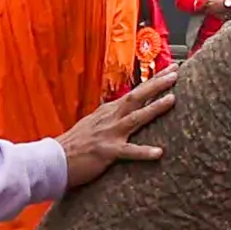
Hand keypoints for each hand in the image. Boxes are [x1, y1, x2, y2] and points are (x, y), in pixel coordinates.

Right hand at [57, 70, 177, 187]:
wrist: (54, 159)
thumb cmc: (76, 144)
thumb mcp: (95, 123)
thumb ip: (111, 117)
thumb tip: (126, 109)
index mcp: (109, 111)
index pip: (136, 92)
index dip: (154, 81)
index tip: (171, 70)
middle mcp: (111, 118)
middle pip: (137, 96)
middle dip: (157, 84)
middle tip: (176, 73)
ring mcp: (110, 134)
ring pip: (136, 118)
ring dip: (154, 108)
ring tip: (172, 100)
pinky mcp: (107, 152)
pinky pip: (129, 152)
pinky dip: (144, 152)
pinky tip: (158, 152)